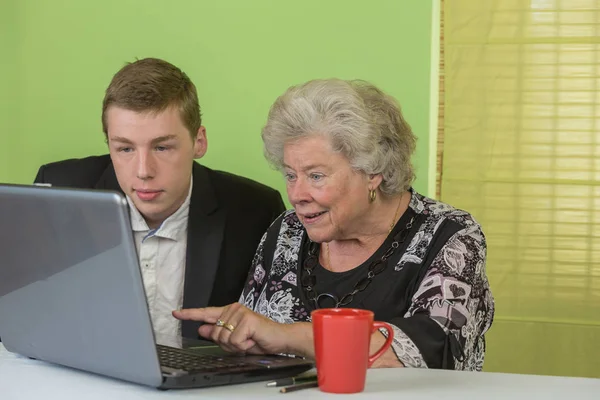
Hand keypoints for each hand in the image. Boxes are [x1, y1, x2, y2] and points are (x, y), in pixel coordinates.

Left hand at [172, 302, 299, 355]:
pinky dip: (244, 345)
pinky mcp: (247, 319)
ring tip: (249, 339)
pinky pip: (234, 341)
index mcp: (229, 313)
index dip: (190, 314)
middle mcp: (233, 309)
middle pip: (215, 334)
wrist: (280, 339)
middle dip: (227, 344)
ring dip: (237, 345)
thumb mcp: (235, 340)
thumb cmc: (259, 339)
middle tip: (243, 341)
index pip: (206, 313)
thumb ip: (219, 334)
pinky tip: (253, 339)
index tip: (176, 313)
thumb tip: (202, 329)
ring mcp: (240, 313)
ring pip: (223, 338)